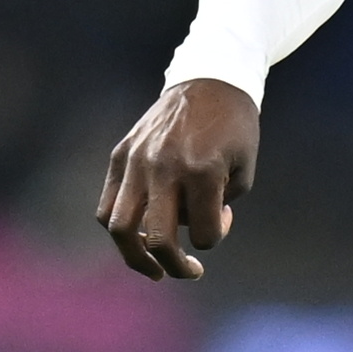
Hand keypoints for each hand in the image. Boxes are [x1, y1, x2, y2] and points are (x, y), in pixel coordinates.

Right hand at [95, 78, 260, 279]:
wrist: (209, 79)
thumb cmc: (234, 127)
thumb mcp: (244, 169)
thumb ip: (219, 208)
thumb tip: (190, 232)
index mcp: (202, 172)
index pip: (204, 235)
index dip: (217, 236)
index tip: (225, 216)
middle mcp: (164, 168)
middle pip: (156, 241)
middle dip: (175, 266)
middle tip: (190, 272)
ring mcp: (136, 161)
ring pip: (118, 227)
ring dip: (135, 256)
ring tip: (153, 267)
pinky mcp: (120, 154)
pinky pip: (108, 204)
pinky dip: (120, 226)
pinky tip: (139, 232)